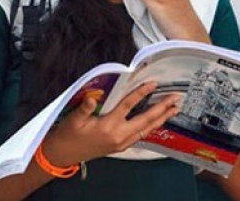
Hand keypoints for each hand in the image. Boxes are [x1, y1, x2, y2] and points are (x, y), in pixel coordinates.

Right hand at [43, 82, 180, 166]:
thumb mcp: (74, 119)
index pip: (128, 105)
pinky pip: (141, 136)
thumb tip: (92, 98)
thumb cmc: (68, 135)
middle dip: (162, 108)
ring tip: (174, 109)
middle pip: (145, 119)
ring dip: (162, 118)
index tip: (153, 84)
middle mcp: (118, 136)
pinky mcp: (121, 147)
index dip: (141, 93)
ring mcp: (121, 143)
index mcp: (108, 126)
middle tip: (176, 98)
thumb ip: (85, 108)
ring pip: (147, 129)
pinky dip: (151, 127)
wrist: (63, 154)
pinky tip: (159, 121)